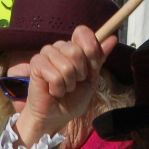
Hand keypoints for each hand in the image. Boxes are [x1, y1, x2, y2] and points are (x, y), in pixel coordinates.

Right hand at [14, 25, 116, 148]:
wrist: (56, 116)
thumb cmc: (72, 98)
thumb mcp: (92, 79)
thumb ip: (99, 59)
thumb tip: (113, 38)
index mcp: (73, 47)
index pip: (82, 33)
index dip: (90, 50)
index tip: (91, 67)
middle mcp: (59, 47)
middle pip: (76, 51)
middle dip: (80, 73)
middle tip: (74, 82)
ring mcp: (46, 54)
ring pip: (66, 66)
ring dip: (69, 84)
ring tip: (63, 88)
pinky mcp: (36, 64)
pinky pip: (55, 76)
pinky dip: (58, 89)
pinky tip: (53, 91)